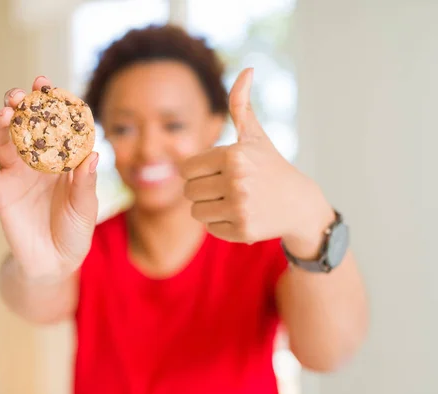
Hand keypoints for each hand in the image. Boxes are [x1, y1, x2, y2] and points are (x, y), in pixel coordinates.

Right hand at [0, 76, 98, 279]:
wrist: (54, 262)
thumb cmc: (75, 231)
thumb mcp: (85, 207)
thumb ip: (86, 182)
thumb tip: (94, 154)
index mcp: (61, 159)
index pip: (55, 125)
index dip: (50, 104)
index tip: (46, 84)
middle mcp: (37, 161)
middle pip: (24, 125)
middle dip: (22, 106)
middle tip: (22, 94)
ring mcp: (16, 173)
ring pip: (3, 138)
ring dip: (1, 121)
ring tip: (6, 110)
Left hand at [181, 68, 330, 243]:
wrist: (299, 204)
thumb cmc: (270, 166)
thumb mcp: (255, 136)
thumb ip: (241, 104)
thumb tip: (246, 69)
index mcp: (234, 154)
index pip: (186, 169)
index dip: (199, 171)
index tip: (219, 171)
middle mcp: (237, 180)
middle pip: (188, 191)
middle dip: (203, 191)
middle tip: (228, 188)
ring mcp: (241, 206)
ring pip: (196, 212)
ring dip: (210, 209)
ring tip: (235, 201)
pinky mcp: (243, 230)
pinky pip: (210, 229)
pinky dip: (222, 225)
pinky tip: (243, 215)